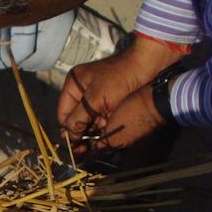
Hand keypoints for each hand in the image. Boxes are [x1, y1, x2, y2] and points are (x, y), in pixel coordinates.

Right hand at [58, 37, 182, 152]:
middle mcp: (81, 90)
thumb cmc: (119, 78)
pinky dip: (103, 123)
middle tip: (84, 147)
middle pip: (75, 117)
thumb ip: (78, 118)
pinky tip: (107, 128)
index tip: (74, 145)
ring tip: (100, 134)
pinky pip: (100, 116)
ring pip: (88, 119)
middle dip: (82, 130)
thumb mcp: (95, 99)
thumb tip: (68, 137)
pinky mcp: (108, 99)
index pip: (63, 113)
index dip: (68, 129)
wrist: (148, 64)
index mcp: (73, 85)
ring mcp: (95, 95)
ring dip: (93, 128)